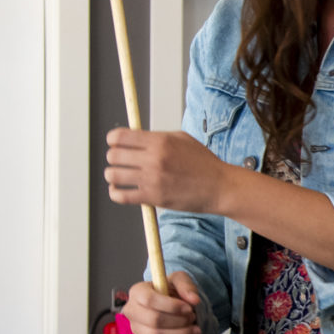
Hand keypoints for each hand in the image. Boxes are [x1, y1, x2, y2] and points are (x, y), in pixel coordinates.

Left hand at [105, 128, 228, 213]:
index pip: (119, 137)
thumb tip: (135, 136)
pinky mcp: (154, 198)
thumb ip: (157, 136)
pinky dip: (115, 193)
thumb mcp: (183, 139)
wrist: (220, 187)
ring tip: (119, 176)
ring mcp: (153, 179)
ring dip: (113, 175)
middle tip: (120, 161)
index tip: (115, 143)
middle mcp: (154, 159)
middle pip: (113, 156)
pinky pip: (121, 196)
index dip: (113, 140)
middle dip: (114, 158)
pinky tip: (119, 190)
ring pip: (113, 175)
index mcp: (160, 142)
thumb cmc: (204, 164)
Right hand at [124, 272, 211, 333]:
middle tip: (193, 318)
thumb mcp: (180, 280)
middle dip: (178, 321)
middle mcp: (132, 311)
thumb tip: (194, 299)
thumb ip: (186, 286)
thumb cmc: (171, 290)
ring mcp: (136, 329)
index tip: (189, 308)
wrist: (172, 304)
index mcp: (137, 292)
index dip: (171, 306)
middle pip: (153, 320)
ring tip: (195, 330)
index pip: (149, 300)